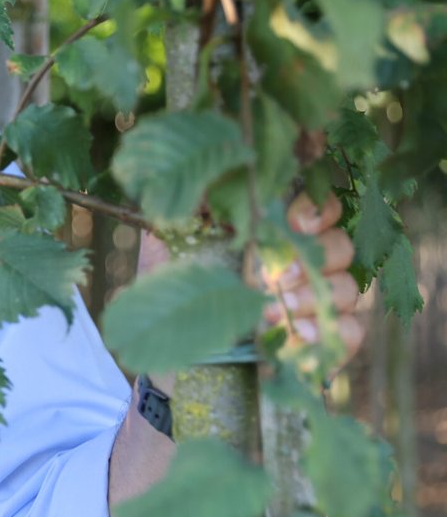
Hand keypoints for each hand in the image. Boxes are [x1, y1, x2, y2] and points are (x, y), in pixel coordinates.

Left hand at [133, 191, 364, 378]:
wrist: (166, 348)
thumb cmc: (172, 289)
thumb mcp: (175, 241)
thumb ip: (198, 206)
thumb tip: (219, 169)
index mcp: (276, 233)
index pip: (323, 209)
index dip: (318, 210)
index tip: (294, 222)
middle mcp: (304, 264)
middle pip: (341, 247)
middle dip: (309, 259)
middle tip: (271, 277)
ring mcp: (317, 305)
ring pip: (347, 289)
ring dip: (308, 298)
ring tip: (269, 311)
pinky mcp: (320, 346)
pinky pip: (349, 333)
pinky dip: (326, 334)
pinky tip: (294, 337)